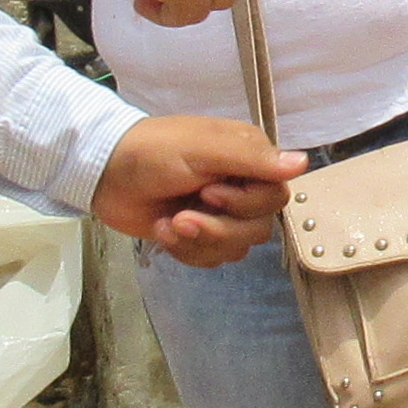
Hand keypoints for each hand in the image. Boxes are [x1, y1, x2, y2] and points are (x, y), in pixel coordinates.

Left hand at [92, 112, 303, 267]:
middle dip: (218, 229)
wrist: (104, 173)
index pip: (276, 196)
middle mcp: (239, 186)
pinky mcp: (196, 235)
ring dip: (199, 241)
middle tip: (183, 216)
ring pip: (236, 248)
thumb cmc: (153, 151)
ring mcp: (218, 213)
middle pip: (258, 228)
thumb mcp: (203, 148)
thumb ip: (252, 159)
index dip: (246, 204)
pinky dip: (185, 251)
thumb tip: (303, 163)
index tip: (210, 193)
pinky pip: (211, 259)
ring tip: (168, 224)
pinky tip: (162, 231)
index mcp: (247, 159)